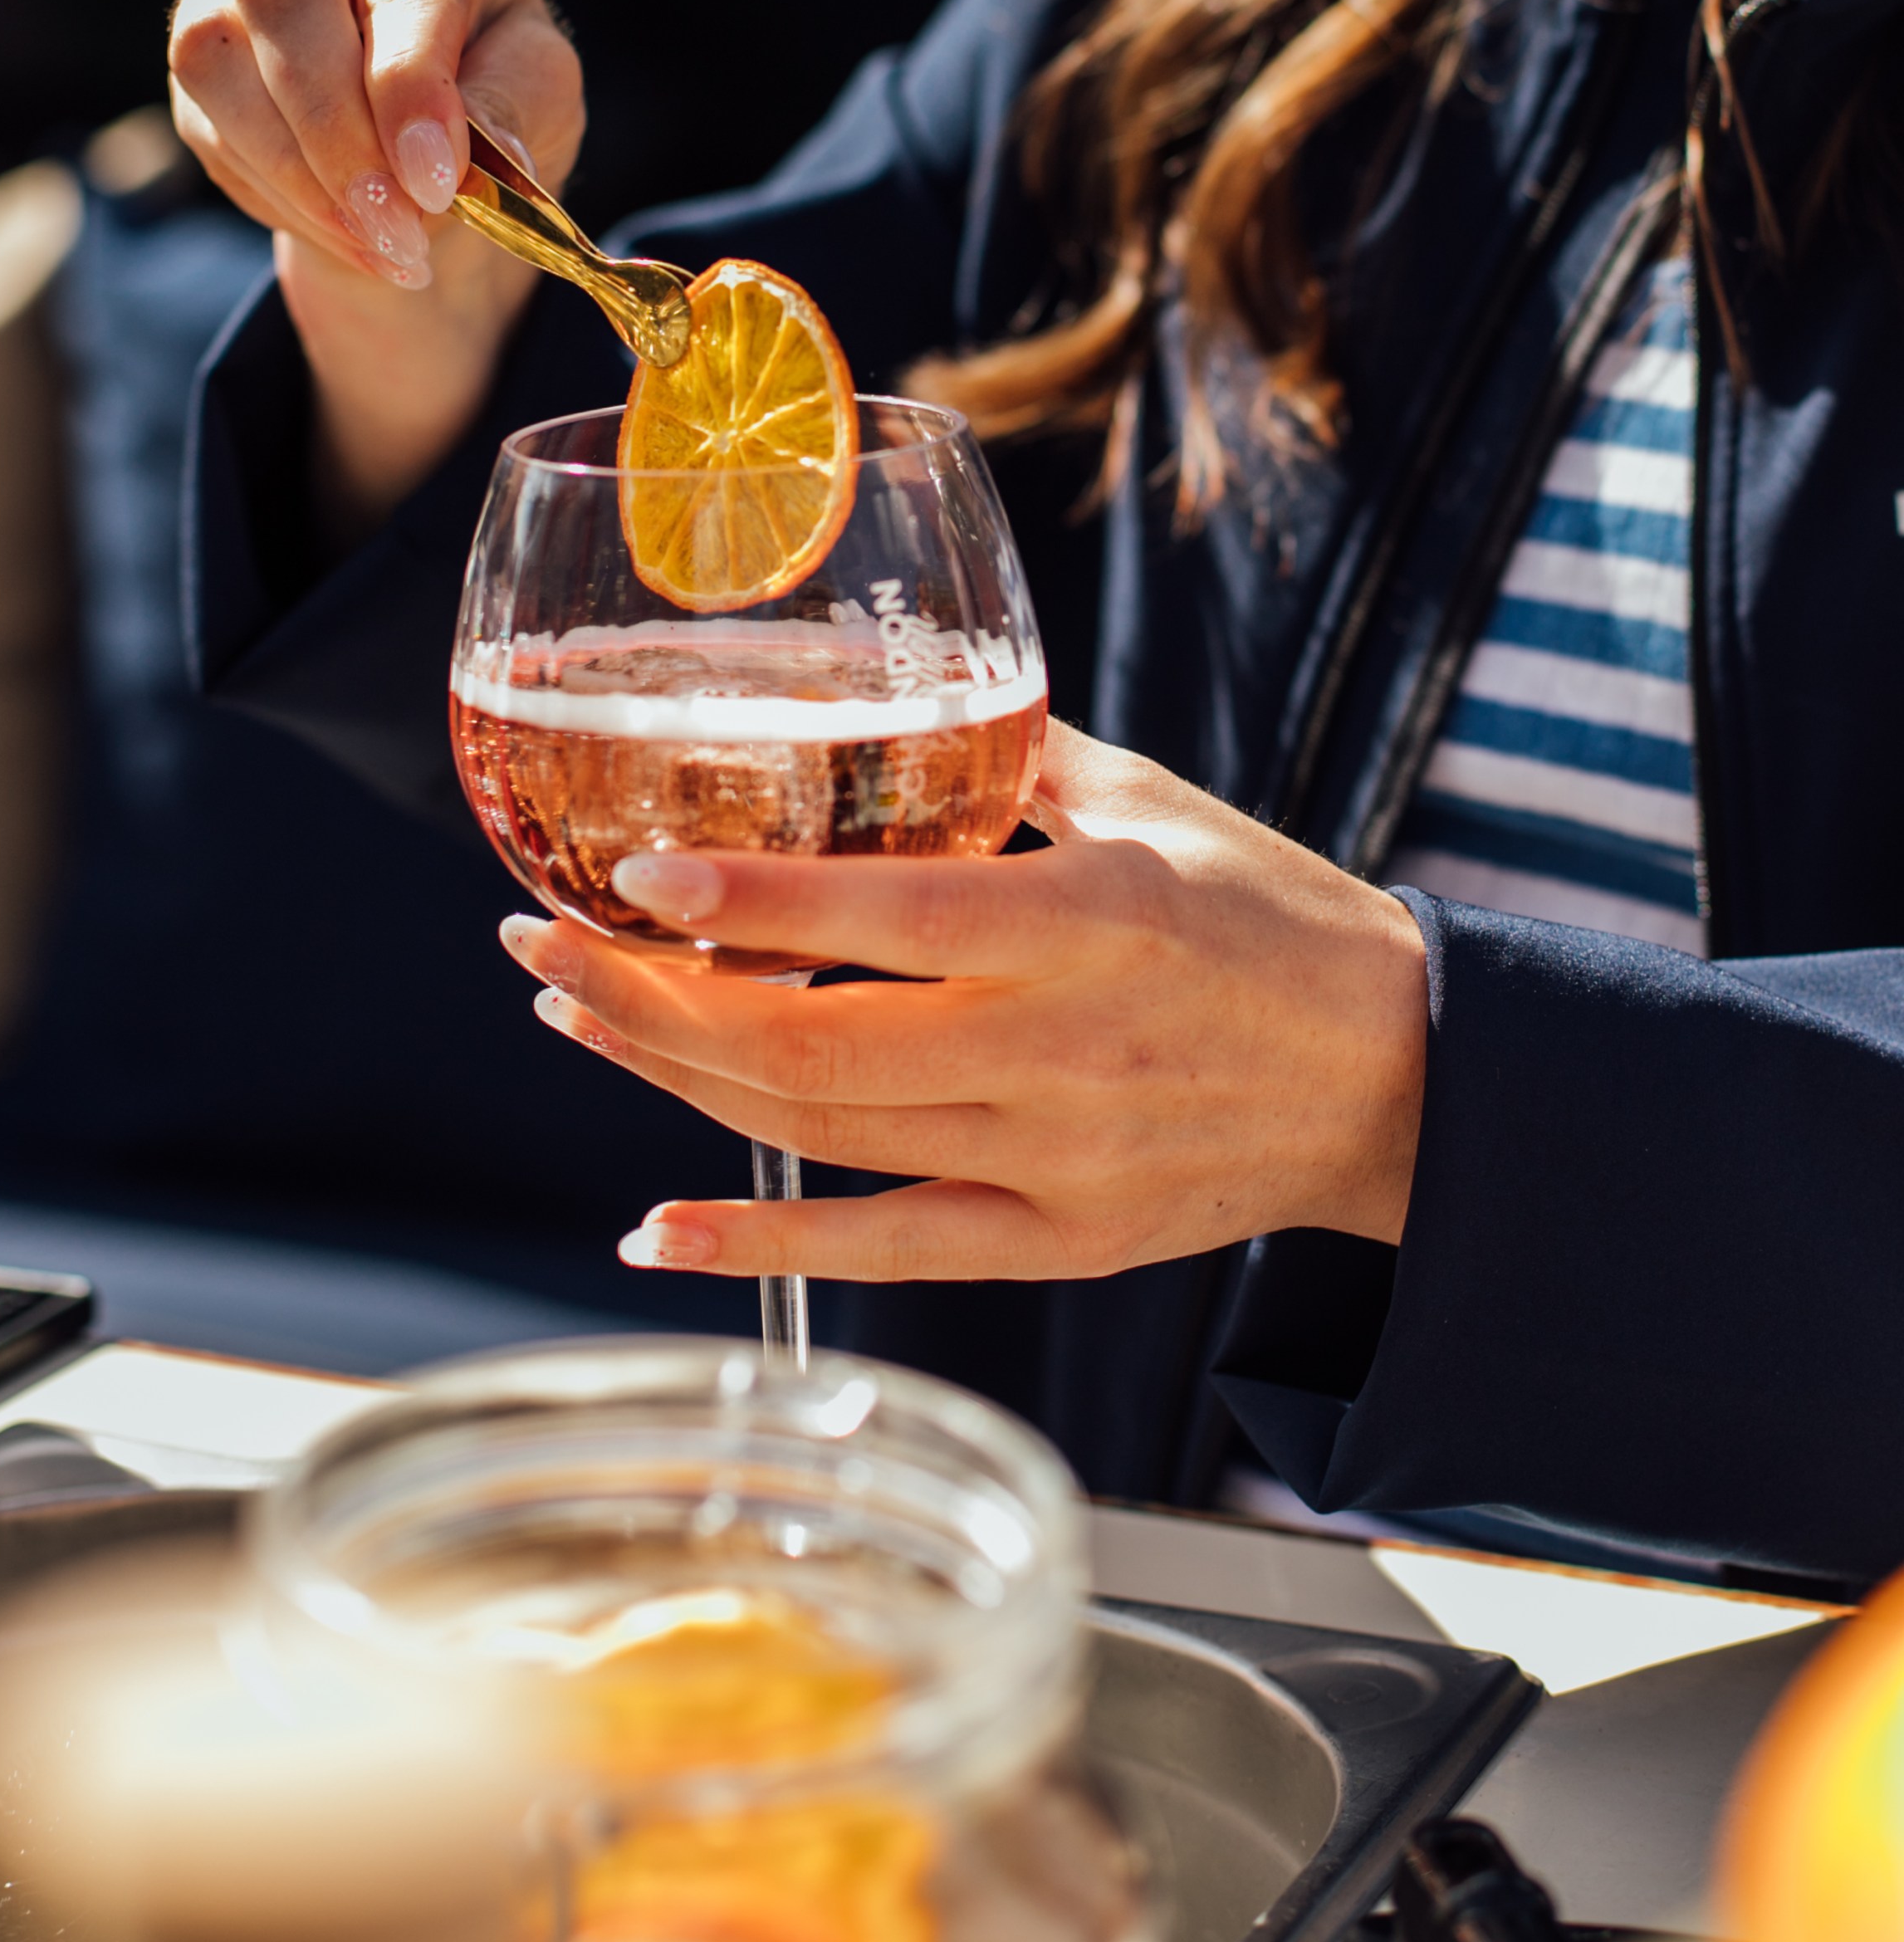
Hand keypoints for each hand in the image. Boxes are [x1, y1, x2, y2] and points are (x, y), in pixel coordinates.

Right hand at [168, 0, 586, 533]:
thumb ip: (514, 115)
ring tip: (388, 252)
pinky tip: (340, 230)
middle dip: (343, 130)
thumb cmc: (510, 136)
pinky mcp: (193, 48)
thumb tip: (457, 143)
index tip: (440, 174)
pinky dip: (267, 188)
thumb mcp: (545, 120)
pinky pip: (197, 118)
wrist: (440, 195)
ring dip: (299, 171)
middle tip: (408, 235)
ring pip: (216, 51)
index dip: (416, 70)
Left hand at [500, 722, 1428, 1282]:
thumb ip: (1011, 755)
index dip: (755, 905)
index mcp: (1099, 918)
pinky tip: (654, 1230)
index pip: (899, 917)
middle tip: (545, 948)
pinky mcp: (1060, 1238)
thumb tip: (880, 690)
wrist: (1395, 1077)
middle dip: (656, 1002)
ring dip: (678, 1085)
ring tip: (576, 1021)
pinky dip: (764, 1247)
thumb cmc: (1270, 916)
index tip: (636, 875)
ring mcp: (1062, 1159)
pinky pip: (890, 1250)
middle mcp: (1071, 1049)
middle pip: (822, 1047)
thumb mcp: (1156, 806)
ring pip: (829, 1138)